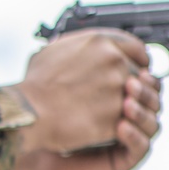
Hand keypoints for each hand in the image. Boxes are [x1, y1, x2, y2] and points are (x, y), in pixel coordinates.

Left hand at [0, 32, 160, 169]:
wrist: (33, 137)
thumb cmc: (46, 102)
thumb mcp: (62, 69)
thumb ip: (83, 53)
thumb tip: (103, 35)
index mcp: (119, 93)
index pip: (146, 79)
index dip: (145, 70)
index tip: (140, 61)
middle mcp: (127, 115)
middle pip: (154, 99)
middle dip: (146, 90)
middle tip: (131, 83)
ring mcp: (127, 137)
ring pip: (153, 123)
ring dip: (143, 112)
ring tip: (126, 105)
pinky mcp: (121, 159)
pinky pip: (140, 149)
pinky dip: (135, 137)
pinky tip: (121, 127)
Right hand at [11, 29, 155, 154]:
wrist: (29, 112)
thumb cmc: (35, 84)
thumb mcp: (53, 51)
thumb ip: (77, 47)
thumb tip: (82, 50)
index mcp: (100, 42)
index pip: (136, 47)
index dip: (138, 60)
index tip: (137, 68)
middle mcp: (113, 61)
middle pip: (139, 74)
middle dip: (132, 85)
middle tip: (121, 95)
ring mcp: (118, 89)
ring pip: (138, 99)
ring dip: (131, 106)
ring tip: (117, 113)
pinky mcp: (117, 116)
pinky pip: (129, 120)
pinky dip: (121, 125)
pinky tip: (110, 128)